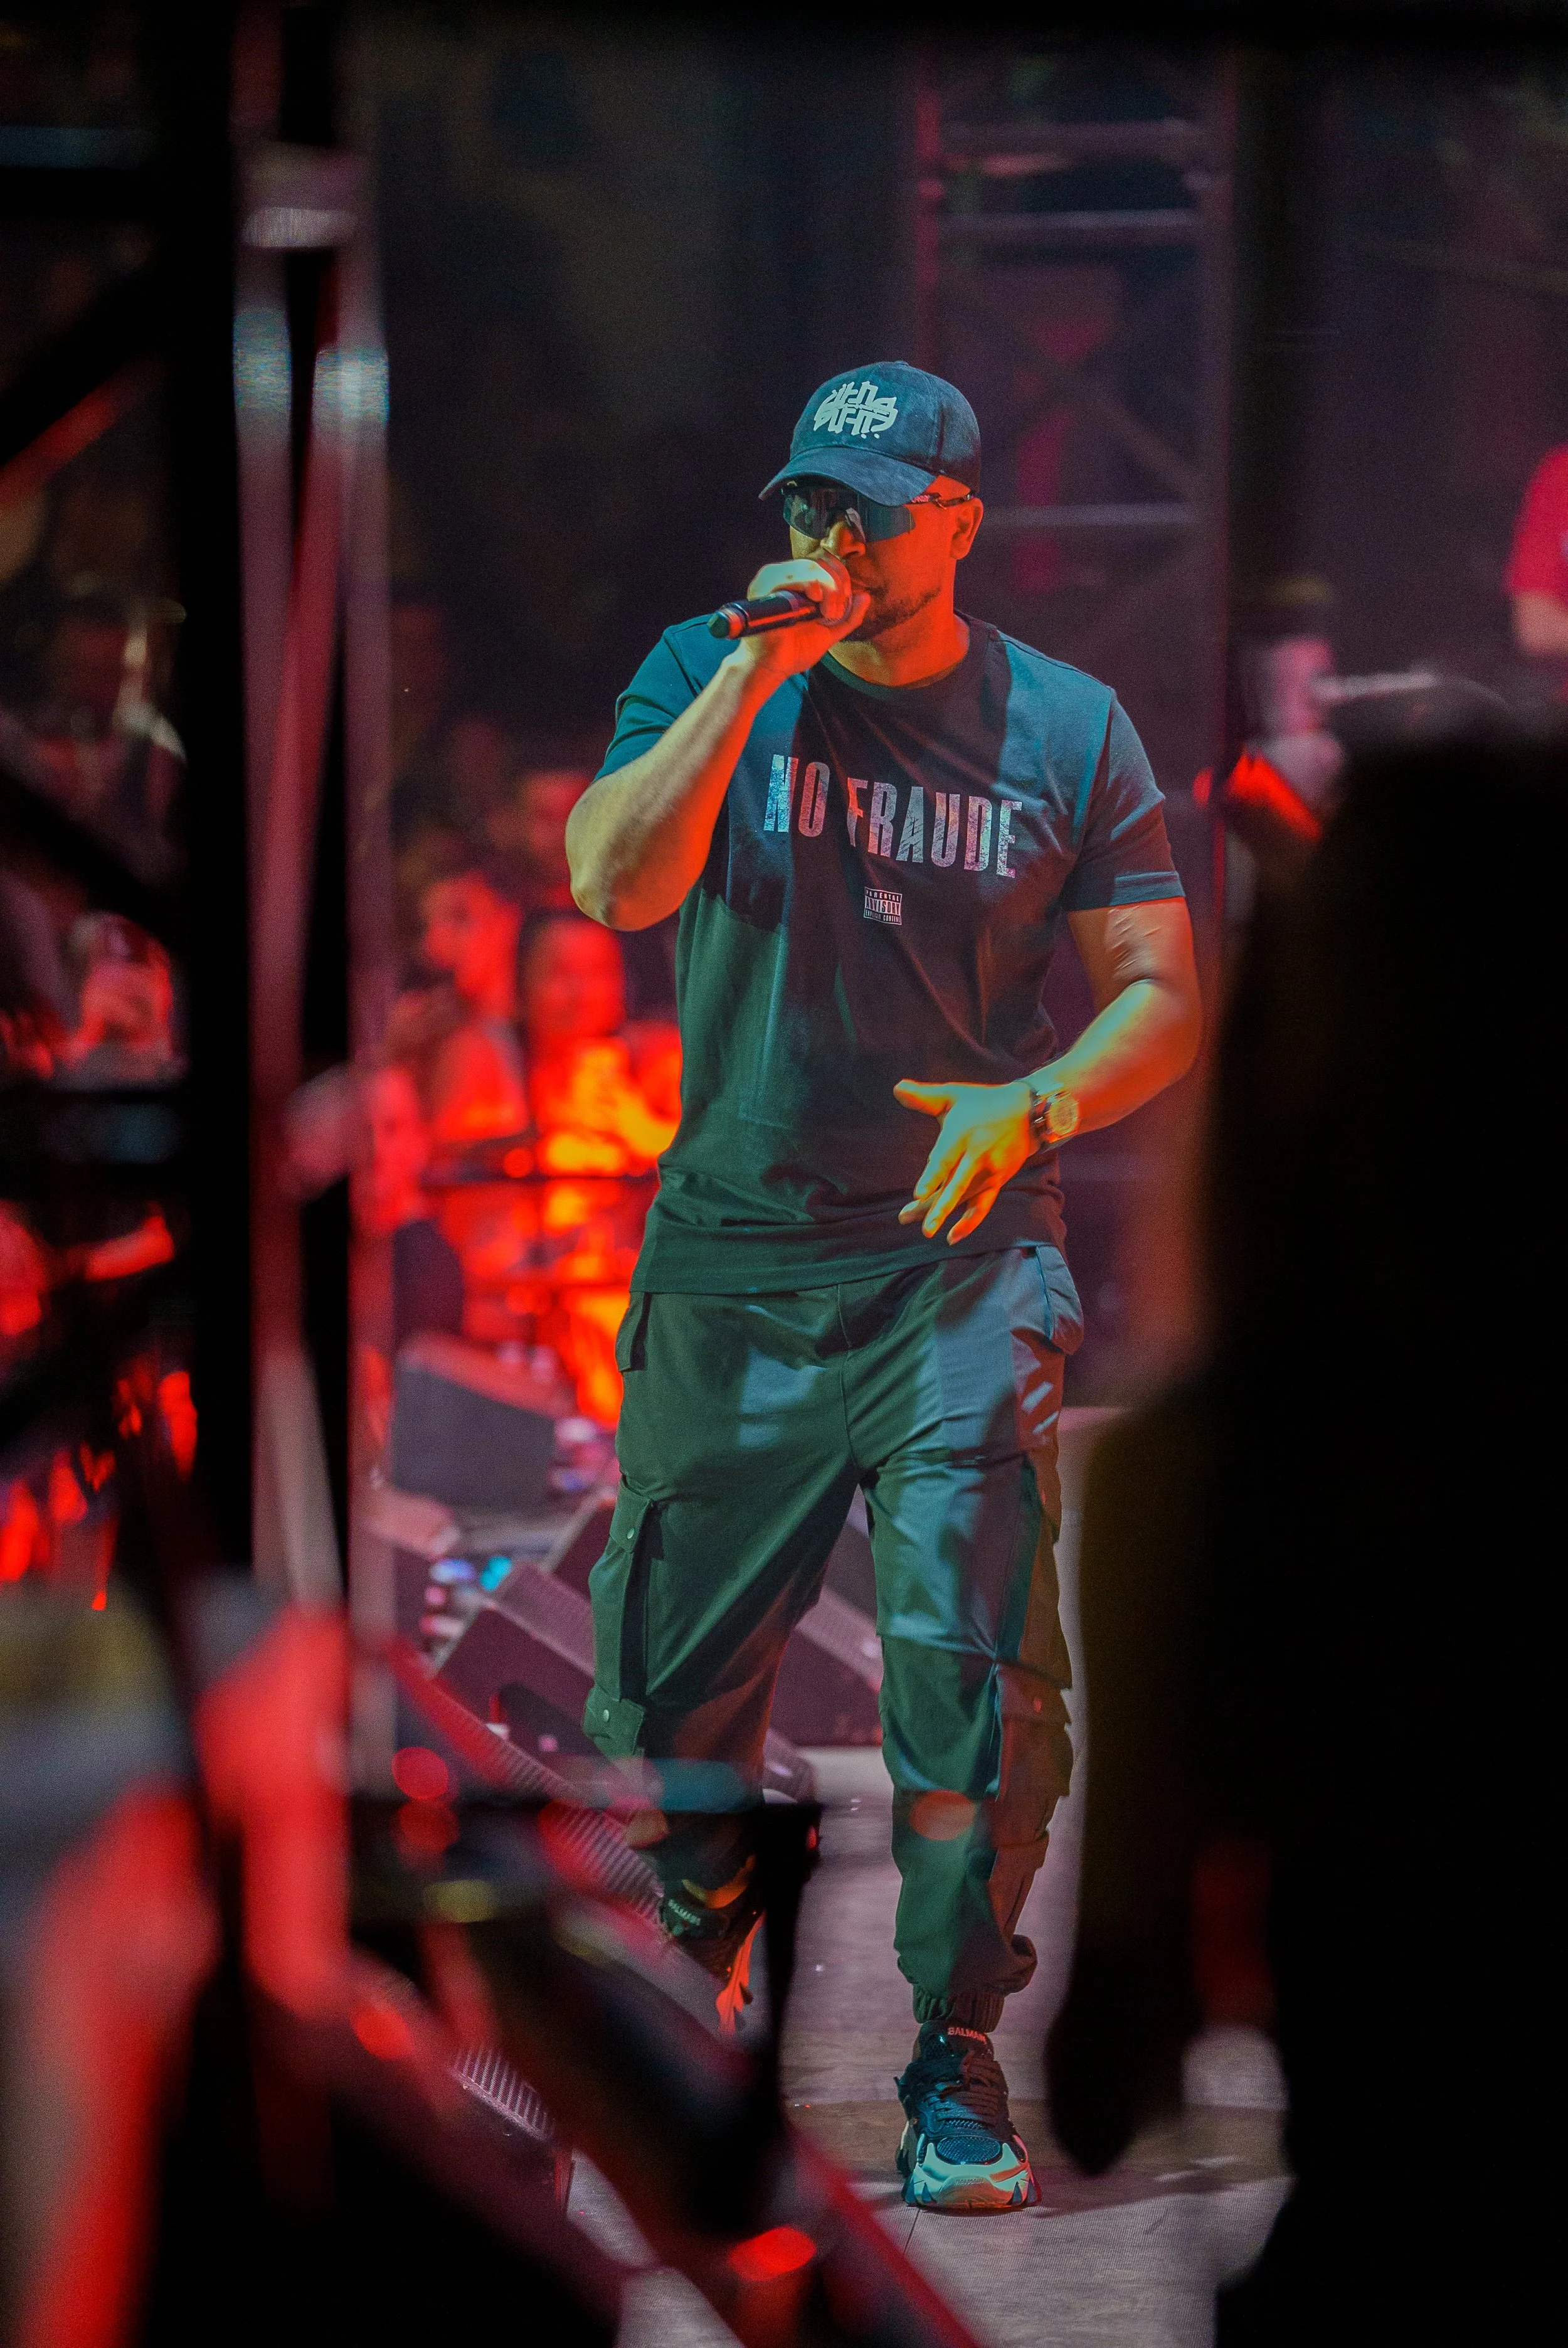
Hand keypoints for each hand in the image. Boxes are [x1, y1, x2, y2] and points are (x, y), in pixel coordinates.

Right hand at [730, 555, 869, 687]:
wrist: (773, 668)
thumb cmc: (795, 651)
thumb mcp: (830, 632)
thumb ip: (849, 616)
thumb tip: (865, 597)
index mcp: (798, 582)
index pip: (825, 561)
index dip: (841, 577)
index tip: (843, 603)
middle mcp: (784, 576)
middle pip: (821, 561)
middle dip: (837, 585)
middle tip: (835, 612)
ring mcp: (772, 579)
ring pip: (811, 566)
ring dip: (828, 588)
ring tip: (826, 613)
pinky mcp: (764, 587)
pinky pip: (793, 574)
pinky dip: (812, 584)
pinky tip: (816, 602)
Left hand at [894, 1077, 1033, 1241]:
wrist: (1028, 1113)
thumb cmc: (982, 1102)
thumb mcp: (954, 1095)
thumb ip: (924, 1095)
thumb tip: (896, 1088)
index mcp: (963, 1133)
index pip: (945, 1158)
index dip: (932, 1177)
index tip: (919, 1194)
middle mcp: (977, 1155)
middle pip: (953, 1185)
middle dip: (934, 1205)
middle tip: (910, 1219)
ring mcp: (989, 1172)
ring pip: (963, 1198)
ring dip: (942, 1214)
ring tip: (923, 1229)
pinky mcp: (997, 1182)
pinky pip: (982, 1207)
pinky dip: (968, 1223)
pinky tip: (952, 1237)